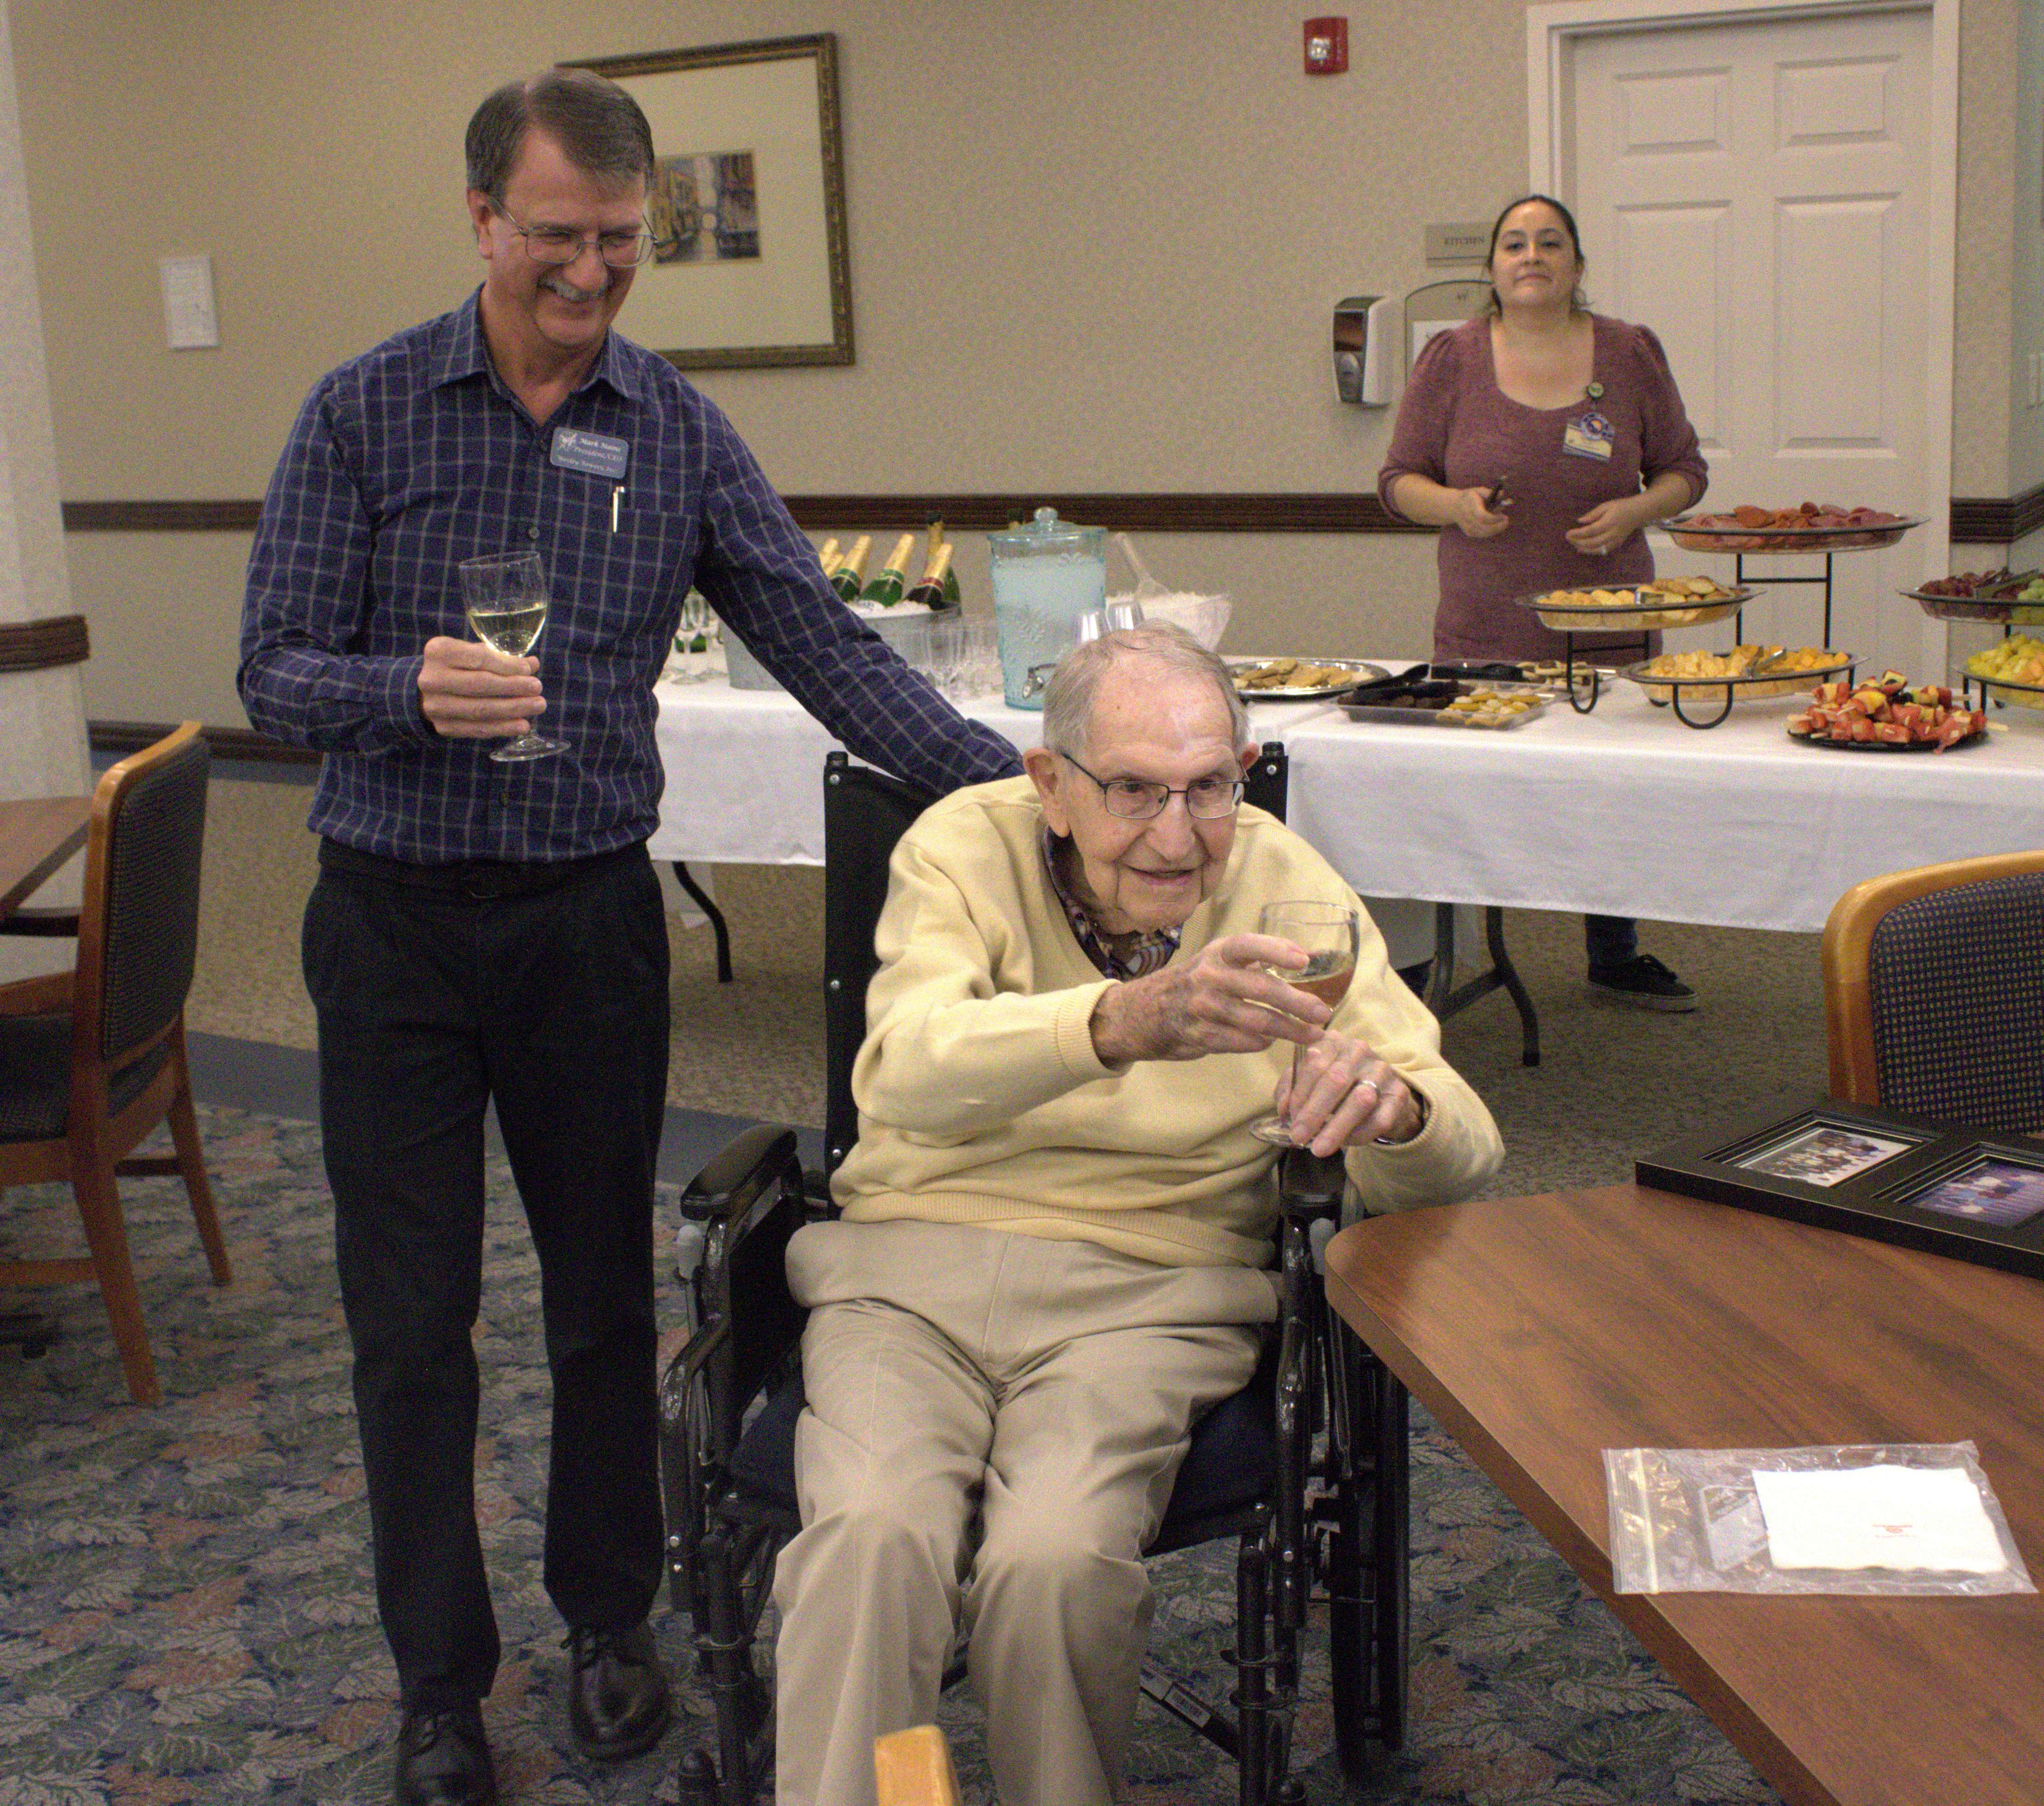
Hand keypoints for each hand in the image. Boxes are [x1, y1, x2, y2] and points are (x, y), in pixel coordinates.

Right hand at [418, 635, 545, 738]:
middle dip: (513, 687)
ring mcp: (436, 705)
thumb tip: (532, 664)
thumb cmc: (454, 667)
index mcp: (439, 652)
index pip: (478, 658)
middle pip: (480, 684)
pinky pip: (477, 729)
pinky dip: (503, 728)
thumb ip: (499, 657)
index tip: (529, 670)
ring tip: (537, 706)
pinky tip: (522, 726)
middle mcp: (433, 679)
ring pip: (480, 710)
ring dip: (513, 709)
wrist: (424, 692)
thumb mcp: (469, 653)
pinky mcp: (444, 727)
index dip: (507, 665)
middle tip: (537, 688)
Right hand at [1090, 933, 1330, 1064]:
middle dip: (1297, 1002)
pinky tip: (1273, 1043)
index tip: (1304, 960)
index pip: (1248, 945)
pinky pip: (1237, 1041)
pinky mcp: (1198, 1034)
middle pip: (1260, 987)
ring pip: (1255, 1020)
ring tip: (1313, 1035)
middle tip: (1323, 1013)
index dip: (1276, 950)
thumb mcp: (1220, 959)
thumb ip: (1257, 959)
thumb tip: (1307, 958)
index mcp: (1218, 953)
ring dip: (1288, 1029)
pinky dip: (1259, 1043)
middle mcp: (1209, 976)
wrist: (1146, 1010)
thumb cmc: (1197, 982)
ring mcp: (1202, 1007)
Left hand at [1273, 1030, 1423, 1155]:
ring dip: (1336, 1127)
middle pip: (1335, 1080)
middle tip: (1299, 1136)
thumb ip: (1290, 1090)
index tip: (1289, 1118)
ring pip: (1360, 1100)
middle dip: (1314, 1112)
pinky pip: (1379, 1119)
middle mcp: (1359, 1050)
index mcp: (1333, 1041)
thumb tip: (1283, 1109)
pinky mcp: (1400, 1094)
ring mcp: (1382, 1070)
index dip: (1300, 1094)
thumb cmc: (1336, 1088)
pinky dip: (1359, 1135)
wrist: (1379, 1096)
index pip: (1314, 1064)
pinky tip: (1344, 1144)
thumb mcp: (1309, 1082)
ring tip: (1319, 1149)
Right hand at [1451, 486, 1512, 540]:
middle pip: (1484, 528)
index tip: (1504, 516)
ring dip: (1496, 530)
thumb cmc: (1470, 497)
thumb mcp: (1479, 491)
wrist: (1455, 506)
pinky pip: (1482, 535)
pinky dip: (1491, 532)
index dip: (1494, 518)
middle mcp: (1467, 519)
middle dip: (1498, 526)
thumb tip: (1502, 494)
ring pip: (1484, 533)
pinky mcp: (1469, 532)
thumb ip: (1491, 493)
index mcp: (1470, 507)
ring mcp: (1467, 527)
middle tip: (1506, 521)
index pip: (1482, 516)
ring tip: (1502, 523)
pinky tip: (1495, 526)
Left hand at [1566, 496, 1646, 556]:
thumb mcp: (1606, 505)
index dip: (1578, 534)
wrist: (1638, 513)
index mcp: (1610, 522)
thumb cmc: (1620, 507)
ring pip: (1597, 549)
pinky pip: (1602, 551)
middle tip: (1569, 539)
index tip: (1568, 534)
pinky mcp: (1617, 545)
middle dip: (1579, 542)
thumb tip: (1580, 521)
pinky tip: (1582, 549)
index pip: (1591, 531)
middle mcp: (1613, 533)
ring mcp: (1616, 541)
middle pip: (1593, 542)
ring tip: (1574, 544)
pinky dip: (1591, 551)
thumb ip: (1593, 514)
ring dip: (1584, 548)